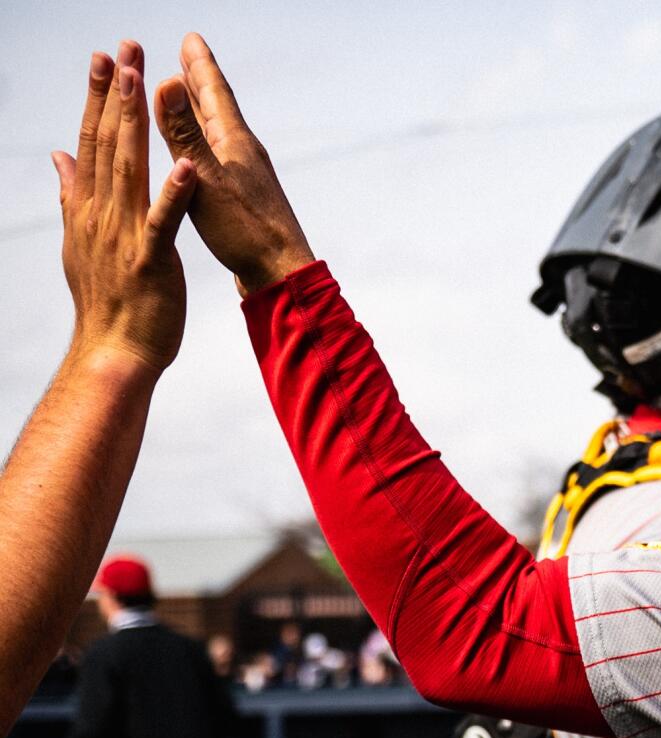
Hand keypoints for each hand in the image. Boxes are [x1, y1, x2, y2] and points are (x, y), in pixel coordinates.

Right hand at [53, 43, 197, 372]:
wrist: (115, 350)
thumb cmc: (108, 297)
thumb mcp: (83, 238)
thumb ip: (72, 193)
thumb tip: (58, 157)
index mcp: (90, 206)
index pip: (91, 140)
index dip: (97, 98)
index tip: (103, 58)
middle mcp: (101, 213)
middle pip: (108, 143)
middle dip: (115, 94)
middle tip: (123, 47)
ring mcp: (124, 234)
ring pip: (130, 171)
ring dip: (136, 125)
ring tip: (144, 83)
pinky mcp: (150, 260)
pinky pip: (163, 222)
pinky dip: (173, 194)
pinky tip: (185, 166)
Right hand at [152, 32, 313, 294]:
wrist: (282, 276)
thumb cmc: (247, 232)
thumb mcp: (207, 179)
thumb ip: (185, 134)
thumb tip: (168, 82)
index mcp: (236, 145)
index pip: (215, 93)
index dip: (200, 65)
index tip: (190, 38)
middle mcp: (243, 155)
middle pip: (216, 107)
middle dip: (198, 79)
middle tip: (187, 52)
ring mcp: (244, 177)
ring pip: (216, 132)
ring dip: (198, 109)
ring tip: (185, 90)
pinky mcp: (242, 199)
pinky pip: (215, 158)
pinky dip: (201, 142)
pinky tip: (197, 152)